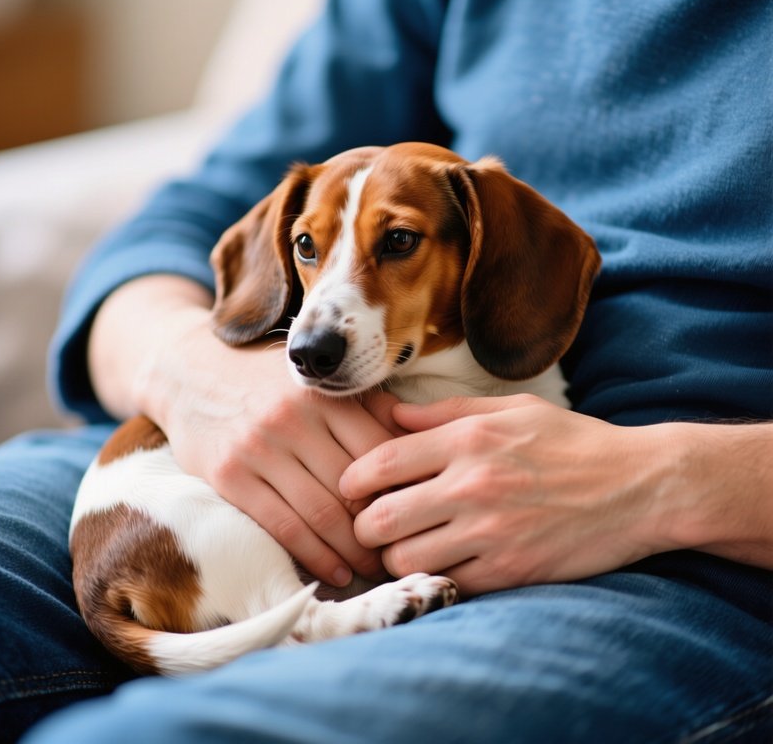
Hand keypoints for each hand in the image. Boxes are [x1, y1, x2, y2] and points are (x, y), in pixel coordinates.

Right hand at [106, 287, 398, 586]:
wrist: (191, 370)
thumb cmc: (268, 379)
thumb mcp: (318, 379)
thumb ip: (368, 405)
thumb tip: (418, 441)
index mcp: (324, 394)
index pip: (378, 451)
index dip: (402, 488)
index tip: (418, 513)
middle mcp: (293, 419)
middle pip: (353, 487)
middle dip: (382, 527)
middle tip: (401, 551)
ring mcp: (259, 449)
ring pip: (320, 513)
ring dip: (352, 551)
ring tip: (372, 568)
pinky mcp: (230, 476)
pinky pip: (281, 526)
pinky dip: (313, 556)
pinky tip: (334, 573)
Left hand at [340, 394, 675, 595]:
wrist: (640, 486)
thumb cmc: (572, 442)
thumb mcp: (512, 409)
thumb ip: (446, 411)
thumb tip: (390, 413)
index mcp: (468, 439)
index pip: (379, 464)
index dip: (352, 481)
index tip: (353, 489)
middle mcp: (472, 485)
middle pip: (379, 519)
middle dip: (364, 526)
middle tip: (374, 524)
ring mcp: (491, 533)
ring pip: (404, 560)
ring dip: (396, 557)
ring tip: (408, 546)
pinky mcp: (511, 572)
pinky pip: (447, 584)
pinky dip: (436, 577)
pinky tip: (446, 563)